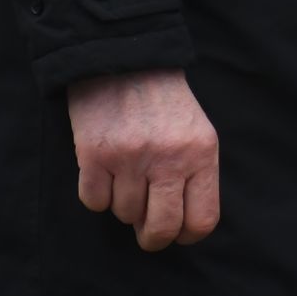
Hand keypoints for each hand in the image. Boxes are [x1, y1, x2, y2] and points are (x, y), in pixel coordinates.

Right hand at [68, 66, 220, 249]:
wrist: (122, 57)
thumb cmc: (162, 100)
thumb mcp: (196, 131)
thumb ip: (195, 174)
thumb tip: (178, 226)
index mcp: (201, 153)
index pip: (202, 220)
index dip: (187, 235)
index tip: (176, 233)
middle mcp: (168, 158)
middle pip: (162, 227)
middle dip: (152, 237)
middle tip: (144, 230)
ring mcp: (131, 158)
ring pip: (124, 214)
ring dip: (122, 204)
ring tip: (124, 174)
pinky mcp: (95, 154)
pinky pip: (94, 202)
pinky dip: (96, 193)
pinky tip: (102, 170)